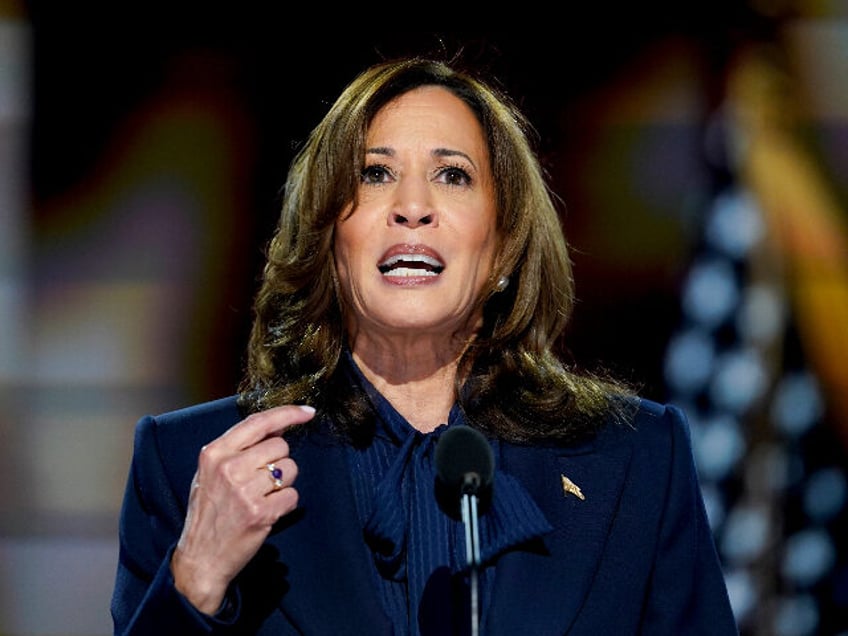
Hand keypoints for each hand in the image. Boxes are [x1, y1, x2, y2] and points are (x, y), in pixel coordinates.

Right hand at [170, 404, 314, 613]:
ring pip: (290, 469)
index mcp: (215, 453)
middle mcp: (229, 468)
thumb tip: (279, 427)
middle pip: (280, 446)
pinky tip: (266, 513)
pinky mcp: (260, 513)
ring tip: (261, 497)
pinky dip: (284, 504)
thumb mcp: (212, 472)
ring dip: (283, 484)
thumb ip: (240, 448)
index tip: (307, 412)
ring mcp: (244, 491)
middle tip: (261, 482)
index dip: (287, 413)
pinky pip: (292, 496)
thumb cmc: (209, 512)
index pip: (258, 422)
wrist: (200, 559)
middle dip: (279, 461)